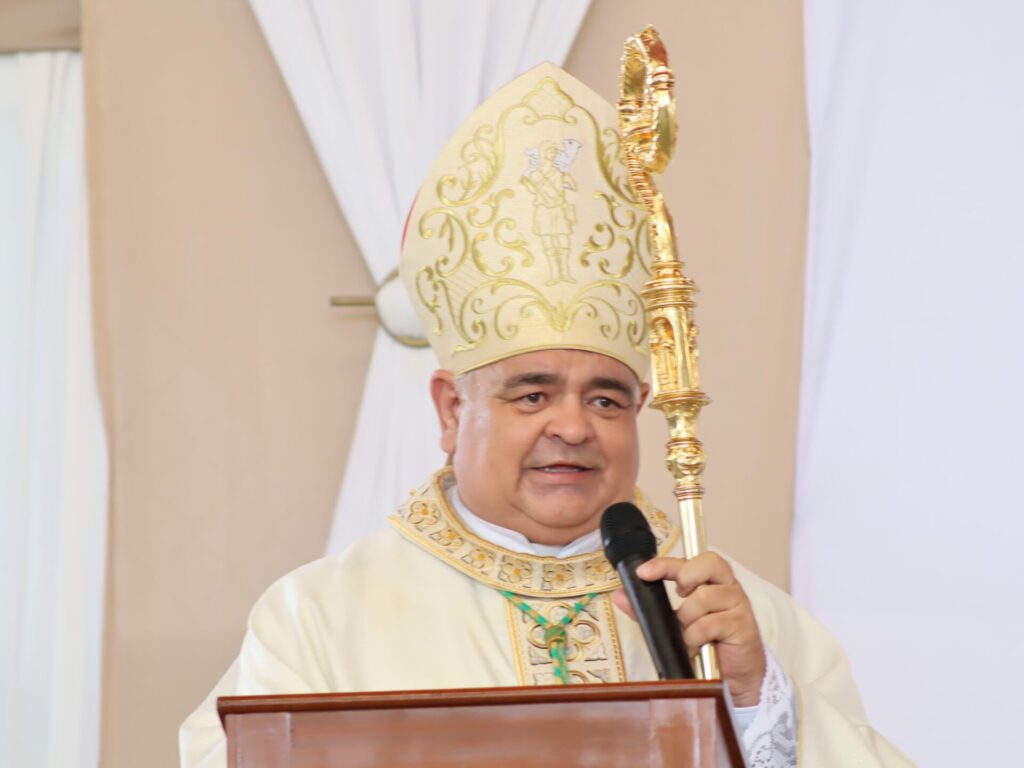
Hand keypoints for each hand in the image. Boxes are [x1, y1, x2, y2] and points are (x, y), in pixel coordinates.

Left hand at [611, 552, 765, 706]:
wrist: (736, 676)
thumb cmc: (708, 643)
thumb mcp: (676, 624)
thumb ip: (650, 609)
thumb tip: (620, 595)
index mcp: (713, 580)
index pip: (691, 559)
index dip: (666, 562)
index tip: (643, 572)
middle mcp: (728, 586)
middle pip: (708, 563)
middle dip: (685, 576)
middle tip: (679, 596)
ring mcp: (738, 604)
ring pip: (703, 598)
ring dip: (687, 620)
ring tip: (688, 636)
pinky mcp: (742, 625)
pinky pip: (708, 624)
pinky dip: (695, 638)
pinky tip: (696, 647)